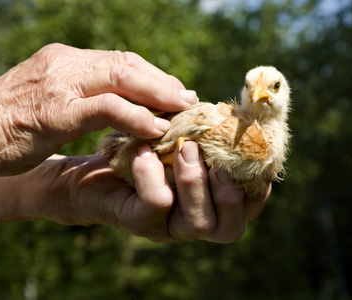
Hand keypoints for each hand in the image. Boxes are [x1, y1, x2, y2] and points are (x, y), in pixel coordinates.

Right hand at [0, 43, 197, 177]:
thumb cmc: (9, 122)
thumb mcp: (51, 100)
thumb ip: (84, 97)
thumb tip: (120, 107)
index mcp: (66, 61)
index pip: (120, 61)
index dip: (153, 76)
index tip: (175, 92)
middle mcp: (66, 64)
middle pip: (128, 65)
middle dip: (163, 82)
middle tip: (188, 99)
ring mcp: (61, 85)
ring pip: (122, 78)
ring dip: (158, 94)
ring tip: (182, 110)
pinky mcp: (56, 111)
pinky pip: (106, 108)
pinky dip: (135, 116)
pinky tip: (155, 128)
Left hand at [30, 142, 268, 242]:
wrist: (94, 168)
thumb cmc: (145, 149)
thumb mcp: (179, 138)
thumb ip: (205, 137)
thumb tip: (230, 114)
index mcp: (211, 203)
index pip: (248, 209)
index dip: (257, 187)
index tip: (255, 154)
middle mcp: (193, 221)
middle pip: (230, 228)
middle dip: (228, 190)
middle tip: (215, 154)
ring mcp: (167, 227)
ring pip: (198, 222)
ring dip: (195, 180)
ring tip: (183, 147)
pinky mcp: (138, 221)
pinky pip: (157, 203)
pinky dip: (153, 173)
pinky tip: (143, 151)